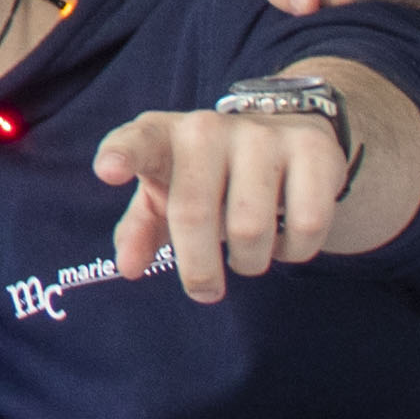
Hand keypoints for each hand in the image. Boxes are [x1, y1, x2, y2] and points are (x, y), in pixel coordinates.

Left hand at [96, 102, 353, 302]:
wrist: (283, 133)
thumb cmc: (207, 174)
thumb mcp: (166, 194)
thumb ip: (140, 228)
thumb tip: (128, 267)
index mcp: (162, 136)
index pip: (136, 142)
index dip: (121, 155)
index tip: (107, 172)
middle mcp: (207, 129)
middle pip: (194, 213)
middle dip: (197, 268)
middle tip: (203, 289)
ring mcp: (262, 135)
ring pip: (250, 229)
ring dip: (249, 261)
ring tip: (247, 253)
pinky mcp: (312, 150)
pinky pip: (305, 225)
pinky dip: (295, 250)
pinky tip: (286, 238)